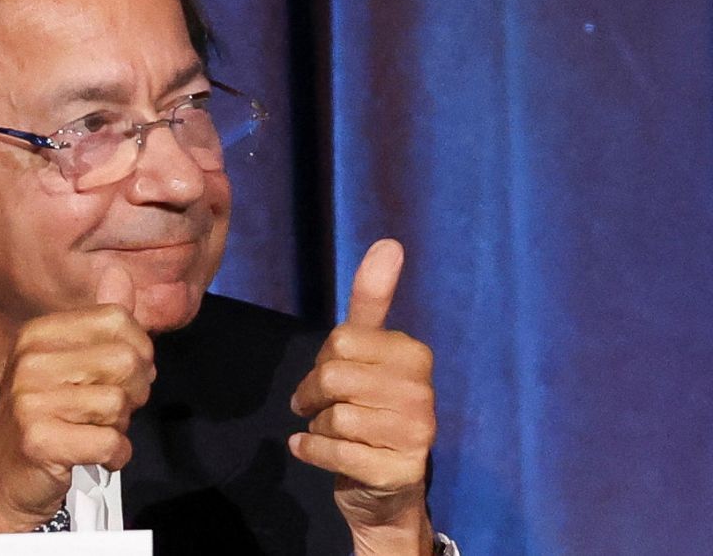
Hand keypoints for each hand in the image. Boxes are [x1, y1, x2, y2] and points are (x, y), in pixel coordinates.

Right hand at [0, 266, 153, 532]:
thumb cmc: (42, 417)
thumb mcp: (65, 362)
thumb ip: (98, 322)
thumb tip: (120, 273)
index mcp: (39, 333)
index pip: (118, 320)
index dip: (138, 350)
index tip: (122, 377)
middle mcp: (31, 359)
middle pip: (126, 360)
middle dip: (133, 392)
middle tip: (111, 411)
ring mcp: (30, 400)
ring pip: (119, 404)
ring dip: (119, 427)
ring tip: (92, 432)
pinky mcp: (39, 441)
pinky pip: (110, 443)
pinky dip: (114, 456)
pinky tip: (94, 457)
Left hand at [288, 239, 436, 555]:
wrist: (383, 490)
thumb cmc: (369, 410)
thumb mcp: (367, 353)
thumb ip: (372, 300)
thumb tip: (389, 243)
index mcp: (415, 356)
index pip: (342, 341)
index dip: (323, 360)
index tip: (332, 377)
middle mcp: (423, 393)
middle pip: (334, 376)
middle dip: (313, 393)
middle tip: (318, 406)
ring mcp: (415, 436)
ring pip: (333, 416)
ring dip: (316, 426)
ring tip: (330, 431)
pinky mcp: (397, 472)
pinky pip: (333, 452)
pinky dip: (310, 451)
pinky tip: (311, 450)